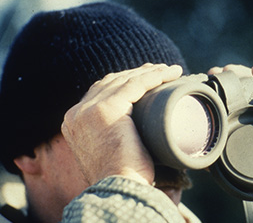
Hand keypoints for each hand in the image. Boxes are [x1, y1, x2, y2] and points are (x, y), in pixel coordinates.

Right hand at [61, 63, 182, 185]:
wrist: (120, 189)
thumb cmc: (123, 174)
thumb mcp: (110, 148)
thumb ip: (111, 130)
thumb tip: (133, 122)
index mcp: (75, 121)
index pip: (102, 91)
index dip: (125, 81)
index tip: (147, 79)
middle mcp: (78, 113)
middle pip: (111, 82)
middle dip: (137, 74)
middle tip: (160, 71)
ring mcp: (89, 110)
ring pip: (124, 80)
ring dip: (149, 72)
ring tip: (169, 71)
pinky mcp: (106, 109)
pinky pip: (135, 85)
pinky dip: (153, 77)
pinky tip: (169, 73)